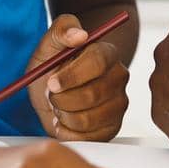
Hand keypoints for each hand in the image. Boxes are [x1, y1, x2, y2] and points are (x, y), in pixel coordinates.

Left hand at [27, 13, 130, 140]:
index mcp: (107, 53)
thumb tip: (80, 34)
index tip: (51, 83)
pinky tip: (64, 120)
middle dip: (61, 98)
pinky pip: (86, 137)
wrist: (54, 89)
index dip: (72, 75)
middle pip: (92, 94)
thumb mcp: (49, 44)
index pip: (97, 63)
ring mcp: (118, 104)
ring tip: (58, 105)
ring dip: (62, 115)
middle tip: (51, 95)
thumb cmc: (53, 64)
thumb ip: (62, 30)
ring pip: (87, 119)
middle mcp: (119, 78)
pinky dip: (67, 131)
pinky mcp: (112, 127)